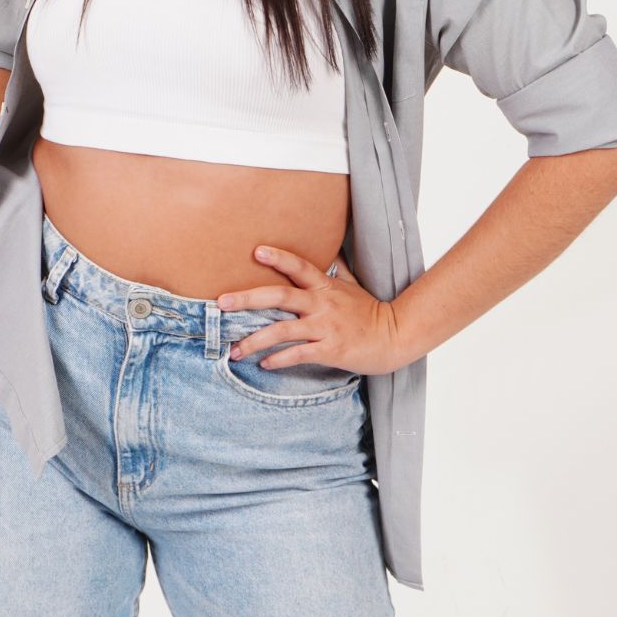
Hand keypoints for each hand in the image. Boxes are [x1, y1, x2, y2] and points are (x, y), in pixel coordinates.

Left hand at [215, 244, 405, 375]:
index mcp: (325, 287)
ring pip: (282, 330)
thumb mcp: (355, 285)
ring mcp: (325, 327)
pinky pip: (298, 354)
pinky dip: (278, 360)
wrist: (395, 336)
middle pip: (279, 296)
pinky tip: (263, 364)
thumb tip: (333, 251)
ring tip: (234, 350)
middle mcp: (322, 304)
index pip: (299, 267)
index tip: (256, 252)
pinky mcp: (330, 350)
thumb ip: (339, 269)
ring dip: (254, 340)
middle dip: (247, 299)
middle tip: (221, 303)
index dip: (278, 258)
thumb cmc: (371, 312)